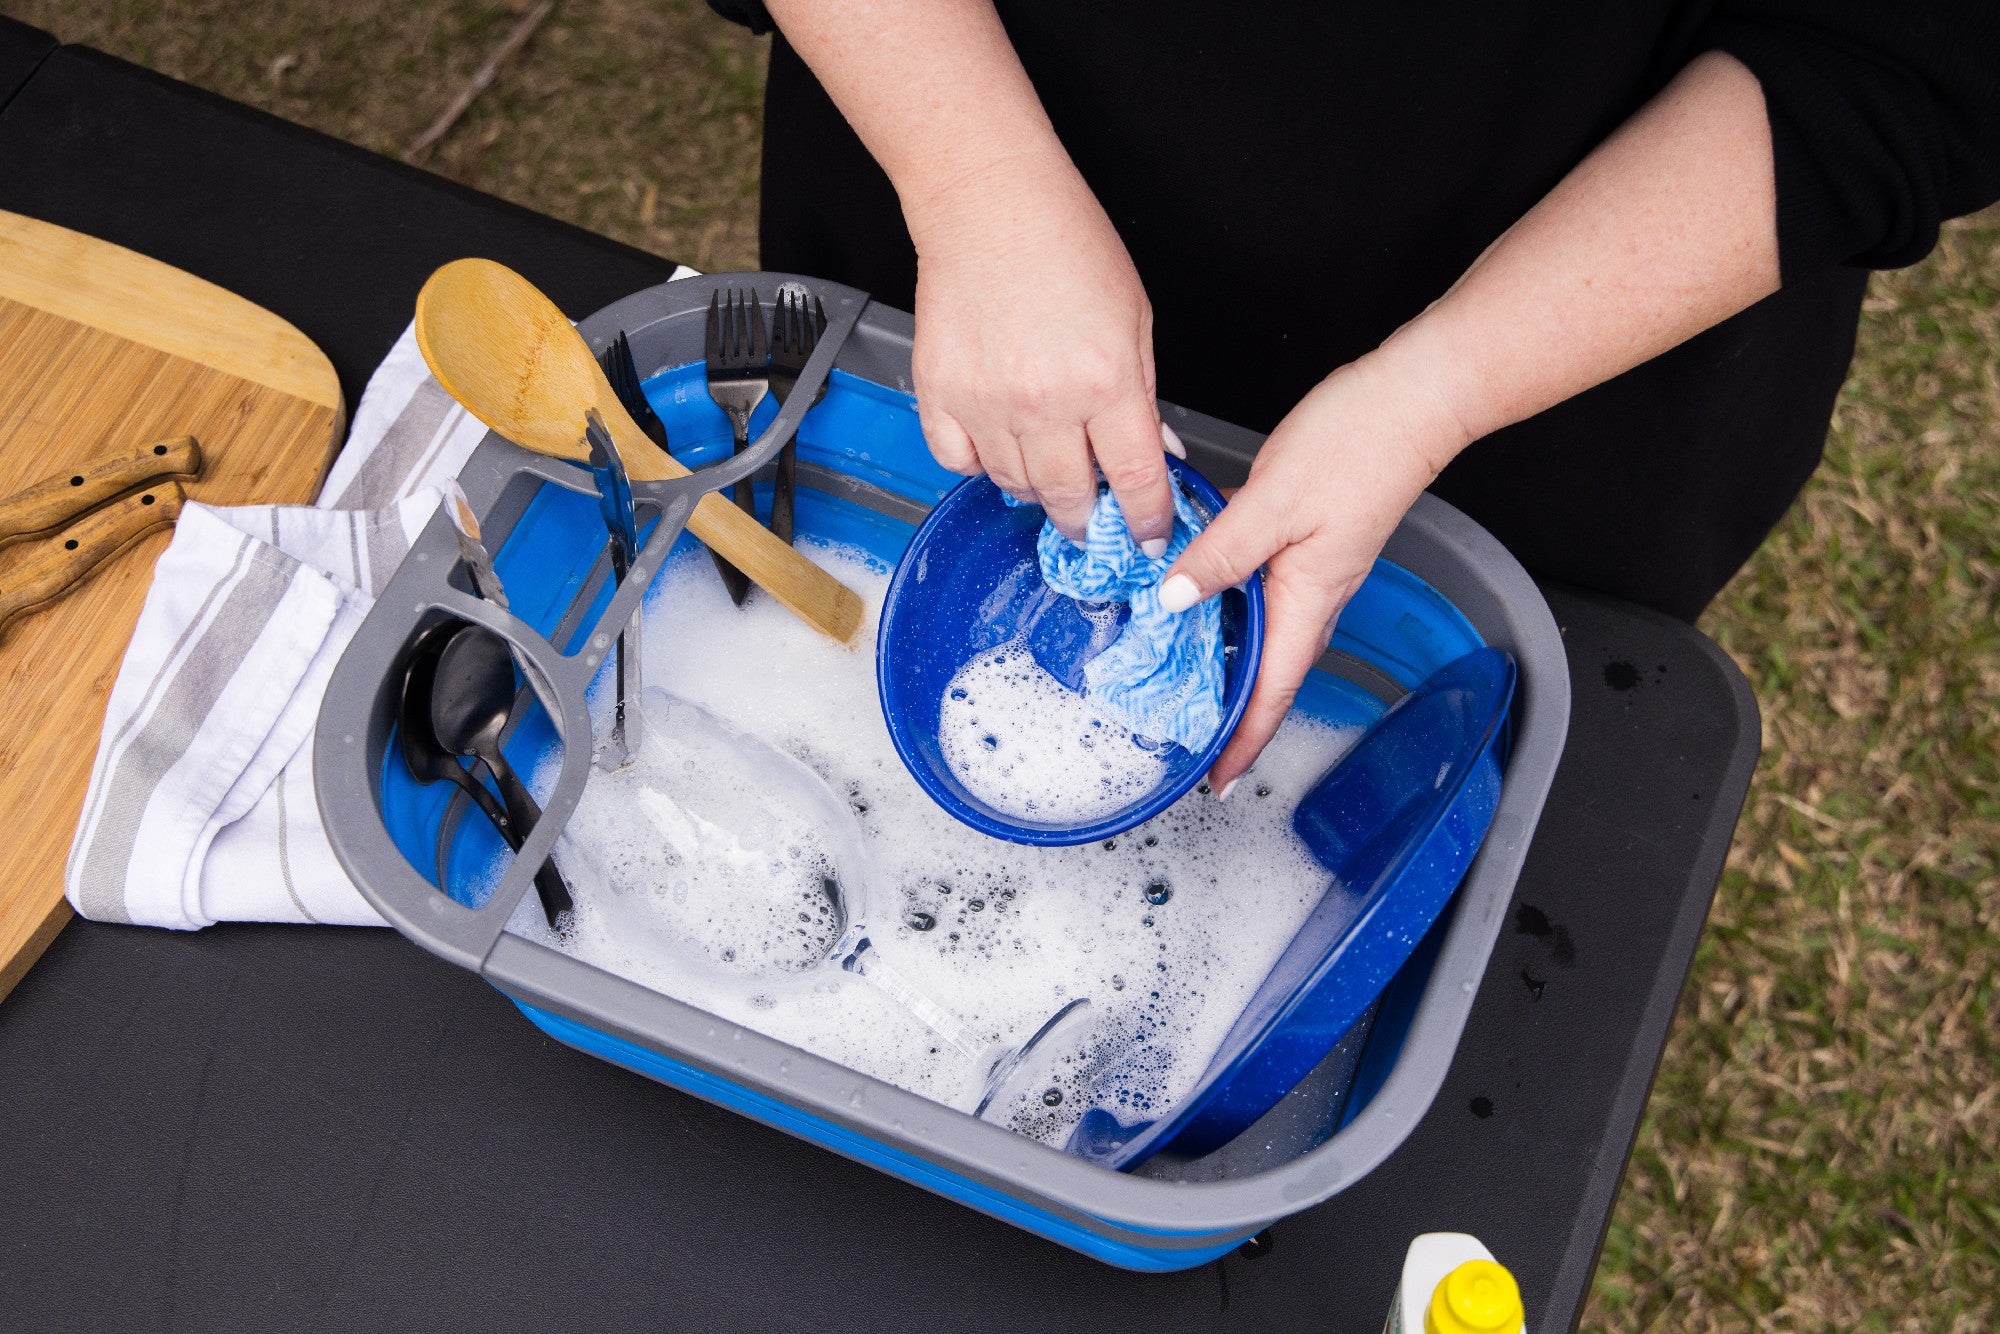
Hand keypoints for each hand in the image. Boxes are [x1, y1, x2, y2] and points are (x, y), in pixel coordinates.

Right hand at [905, 155, 1176, 548]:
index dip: (1146, 520)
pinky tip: (998, 443)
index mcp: (1105, 382)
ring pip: (1014, 486)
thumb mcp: (1135, 319)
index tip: (1148, 538)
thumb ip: (1143, 397)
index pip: (1134, 480)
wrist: (990, 204)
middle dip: (1087, 518)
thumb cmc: (1067, 245)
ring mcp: (985, 403)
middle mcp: (1044, 403)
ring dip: (1037, 488)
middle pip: (1069, 498)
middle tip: (1092, 515)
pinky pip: (959, 462)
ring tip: (1048, 464)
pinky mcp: (939, 394)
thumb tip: (1154, 454)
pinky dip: (980, 464)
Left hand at [1157, 333, 1471, 794]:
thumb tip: (1172, 600)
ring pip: (1270, 638)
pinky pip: (1269, 596)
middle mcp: (1318, 596)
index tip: (1217, 781)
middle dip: (1236, 717)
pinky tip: (1205, 601)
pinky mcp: (1313, 543)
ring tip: (1191, 689)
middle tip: (1191, 743)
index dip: (1244, 740)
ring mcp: (1318, 572)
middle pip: (1272, 676)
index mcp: (1309, 599)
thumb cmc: (1358, 443)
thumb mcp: (1273, 501)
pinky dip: (1237, 613)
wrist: (1413, 399)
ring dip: (1236, 669)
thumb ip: (1220, 553)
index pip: (1273, 692)